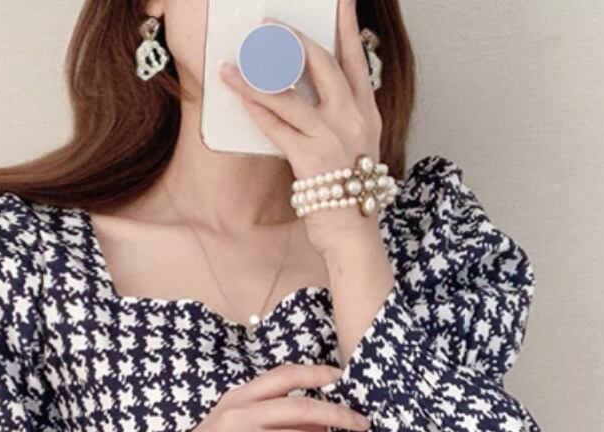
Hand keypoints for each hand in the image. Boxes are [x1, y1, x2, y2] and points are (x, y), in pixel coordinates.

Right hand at [137, 363, 370, 431]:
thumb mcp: (227, 429)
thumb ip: (262, 418)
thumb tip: (313, 420)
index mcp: (237, 399)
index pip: (283, 375)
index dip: (315, 373)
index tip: (341, 376)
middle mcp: (239, 414)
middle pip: (302, 407)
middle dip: (340, 415)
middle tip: (364, 425)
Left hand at [218, 0, 382, 255]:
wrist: (353, 236)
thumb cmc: (349, 197)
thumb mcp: (356, 152)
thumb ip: (341, 124)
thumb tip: (313, 104)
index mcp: (367, 115)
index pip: (356, 61)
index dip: (347, 28)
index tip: (341, 2)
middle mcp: (354, 119)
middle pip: (323, 64)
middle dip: (292, 39)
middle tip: (270, 23)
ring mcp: (333, 137)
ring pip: (291, 93)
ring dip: (259, 74)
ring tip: (236, 62)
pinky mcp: (311, 157)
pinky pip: (277, 125)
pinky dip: (256, 108)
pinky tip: (239, 95)